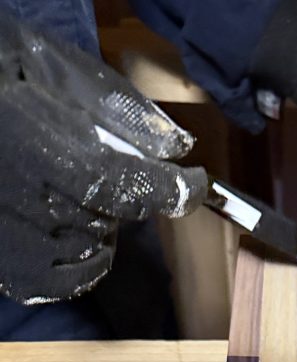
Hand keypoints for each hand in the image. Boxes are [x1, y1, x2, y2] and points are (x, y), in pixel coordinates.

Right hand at [0, 11, 206, 305]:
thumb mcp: (47, 65)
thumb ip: (116, 108)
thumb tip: (176, 147)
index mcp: (32, 148)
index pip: (123, 183)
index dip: (170, 187)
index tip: (196, 182)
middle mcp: (23, 203)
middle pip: (112, 216)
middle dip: (119, 192)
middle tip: (86, 160)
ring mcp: (15, 243)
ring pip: (95, 247)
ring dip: (97, 221)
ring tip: (60, 186)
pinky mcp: (10, 270)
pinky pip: (73, 279)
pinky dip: (83, 257)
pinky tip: (63, 225)